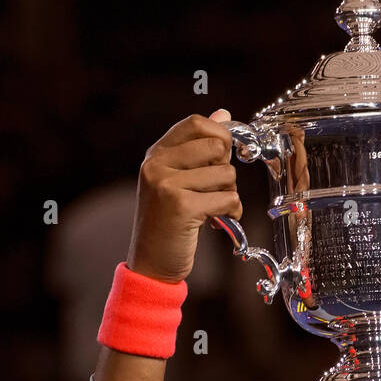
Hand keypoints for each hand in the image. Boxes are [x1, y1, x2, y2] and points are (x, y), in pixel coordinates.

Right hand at [126, 110, 243, 281]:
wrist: (150, 265)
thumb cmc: (167, 223)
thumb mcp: (175, 180)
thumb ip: (196, 148)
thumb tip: (222, 114)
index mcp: (156, 154)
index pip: (196, 122)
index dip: (220, 136)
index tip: (223, 158)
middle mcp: (157, 164)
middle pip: (217, 146)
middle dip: (227, 169)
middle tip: (216, 190)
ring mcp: (167, 184)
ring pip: (226, 174)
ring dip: (229, 194)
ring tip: (212, 209)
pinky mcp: (182, 207)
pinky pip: (228, 199)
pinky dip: (231, 213)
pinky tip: (215, 223)